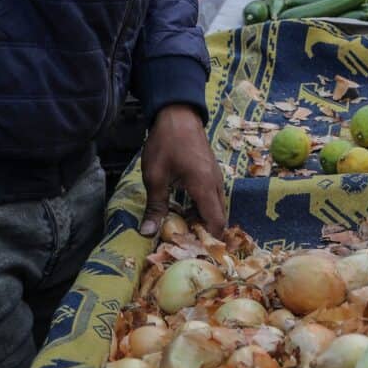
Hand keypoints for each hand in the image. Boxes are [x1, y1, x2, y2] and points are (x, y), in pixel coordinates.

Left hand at [141, 105, 226, 237]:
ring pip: (216, 205)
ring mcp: (216, 176)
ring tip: (183, 229)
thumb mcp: (156, 177)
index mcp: (205, 187)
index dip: (209, 239)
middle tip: (185, 244)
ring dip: (203, 219)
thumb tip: (148, 234)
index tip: (196, 252)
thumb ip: (156, 206)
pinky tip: (185, 209)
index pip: (216, 221)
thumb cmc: (166, 144)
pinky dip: (202, 207)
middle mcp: (216, 183)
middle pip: (219, 216)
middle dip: (205, 232)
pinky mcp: (211, 171)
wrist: (179, 114)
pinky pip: (212, 196)